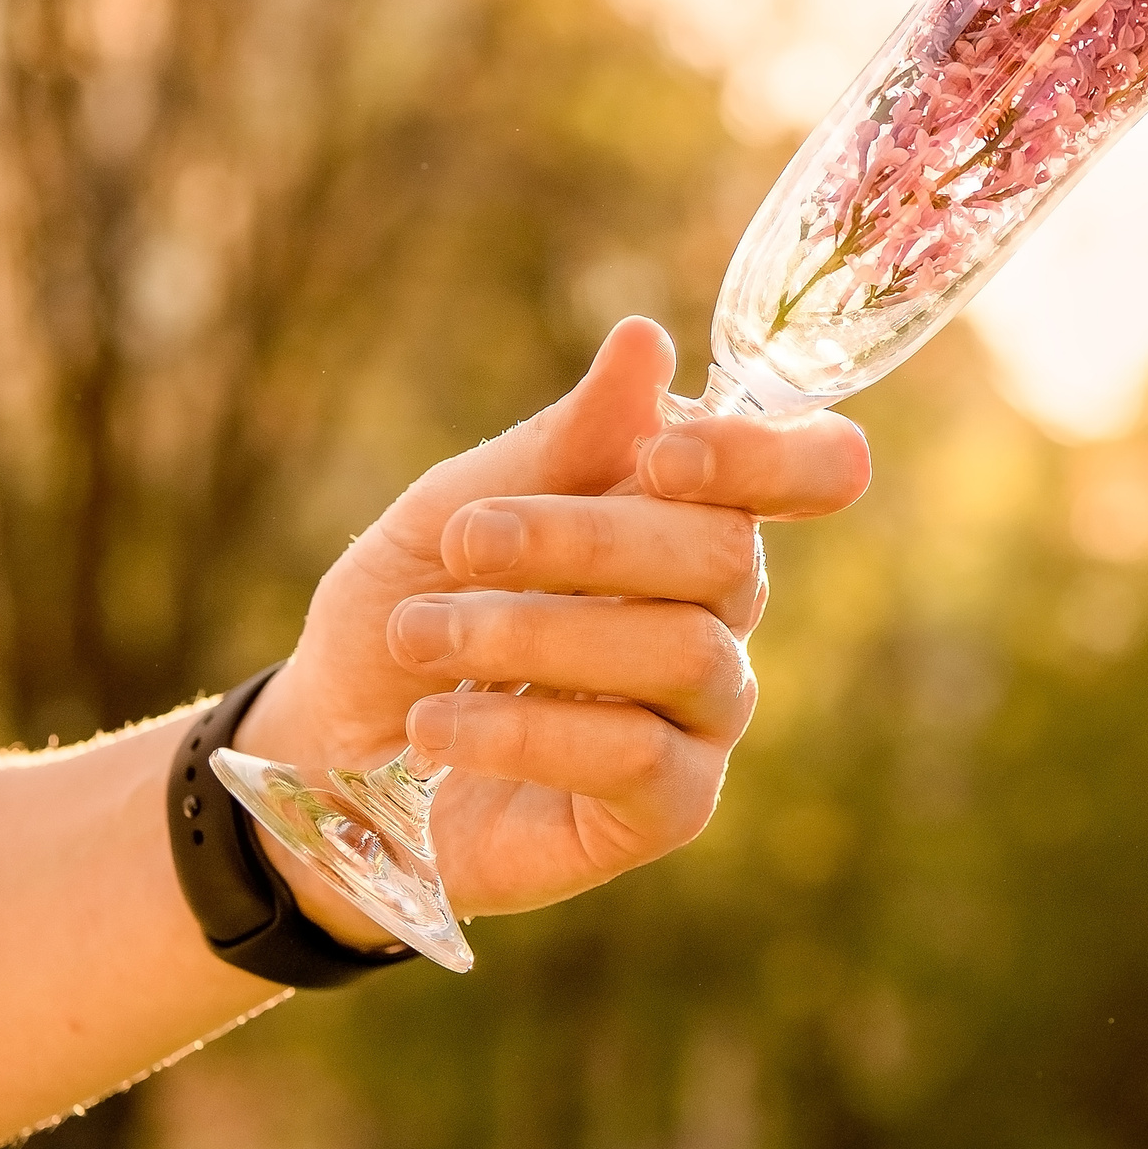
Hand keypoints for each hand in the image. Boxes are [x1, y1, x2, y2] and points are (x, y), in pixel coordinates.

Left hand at [232, 318, 869, 945]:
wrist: (331, 757)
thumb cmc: (407, 615)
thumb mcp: (455, 512)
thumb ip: (559, 445)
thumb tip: (646, 341)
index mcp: (692, 518)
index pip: (815, 469)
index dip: (768, 457)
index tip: (662, 455)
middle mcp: (722, 610)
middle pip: (726, 553)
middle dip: (583, 539)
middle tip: (462, 541)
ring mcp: (706, 712)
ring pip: (681, 650)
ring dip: (531, 633)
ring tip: (419, 637)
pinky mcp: (671, 807)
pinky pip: (635, 754)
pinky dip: (523, 729)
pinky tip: (436, 726)